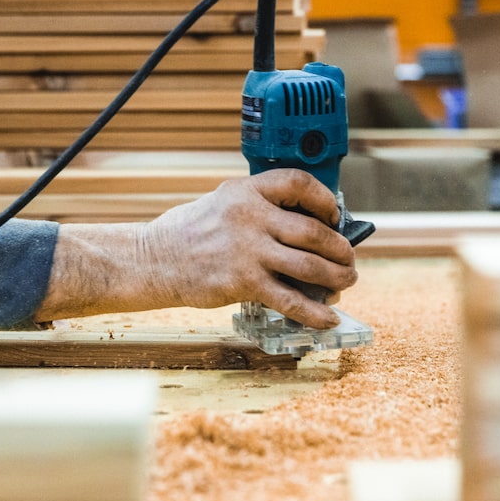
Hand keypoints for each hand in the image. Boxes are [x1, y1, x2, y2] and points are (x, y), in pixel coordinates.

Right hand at [33, 169, 358, 328]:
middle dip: (340, 249)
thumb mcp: (220, 203)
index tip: (335, 215)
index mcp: (245, 190)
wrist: (151, 261)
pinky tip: (327, 317)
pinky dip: (314, 312)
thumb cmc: (186, 234)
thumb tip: (301, 227)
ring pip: (310, 265)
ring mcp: (248, 250)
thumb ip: (257, 208)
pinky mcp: (243, 282)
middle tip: (348, 259)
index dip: (325, 199)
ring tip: (345, 282)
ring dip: (336, 277)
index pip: (298, 183)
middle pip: (314, 230)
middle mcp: (250, 217)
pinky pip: (290, 299)